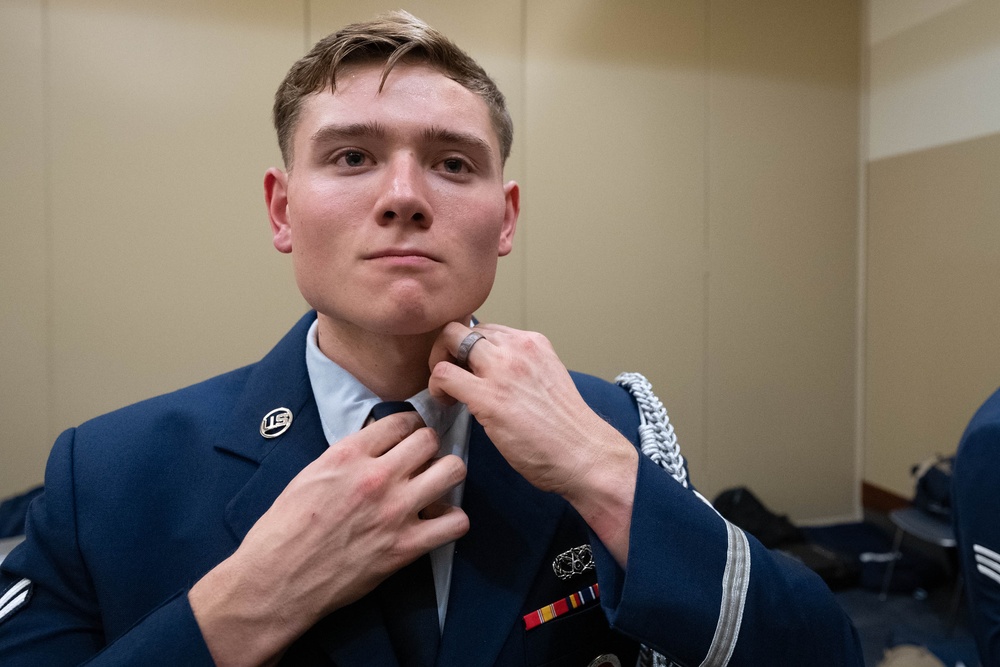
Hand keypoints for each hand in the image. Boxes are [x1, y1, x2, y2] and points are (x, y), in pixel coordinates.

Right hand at [189, 411, 468, 665]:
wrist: (276, 580)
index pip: (401, 420)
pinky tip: (436, 522)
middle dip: (428, 448)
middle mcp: (376, 477)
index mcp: (348, 455)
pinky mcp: (406, 547)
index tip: (407, 437)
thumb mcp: (311, 474)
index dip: (408, 427)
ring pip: (452, 470)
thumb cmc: (284, 530)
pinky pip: (456, 522)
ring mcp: (395, 511)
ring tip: (434, 486)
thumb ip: (348, 456)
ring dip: (446, 475)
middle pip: (430, 439)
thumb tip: (377, 444)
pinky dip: (451, 521)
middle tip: (421, 462)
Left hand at [428, 322, 636, 564]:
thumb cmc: (567, 431)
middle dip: (447, 350)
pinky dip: (436, 387)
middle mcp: (518, 347)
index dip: (469, 350)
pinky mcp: (489, 396)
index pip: (486, 329)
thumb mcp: (546, 381)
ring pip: (449, 340)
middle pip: (463, 328)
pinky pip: (443, 374)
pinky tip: (447, 404)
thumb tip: (492, 377)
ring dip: (438, 364)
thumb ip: (521, 371)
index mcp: (533, 343)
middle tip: (451, 378)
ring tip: (448, 392)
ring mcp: (503, 369)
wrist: (586, 455)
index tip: (469, 373)